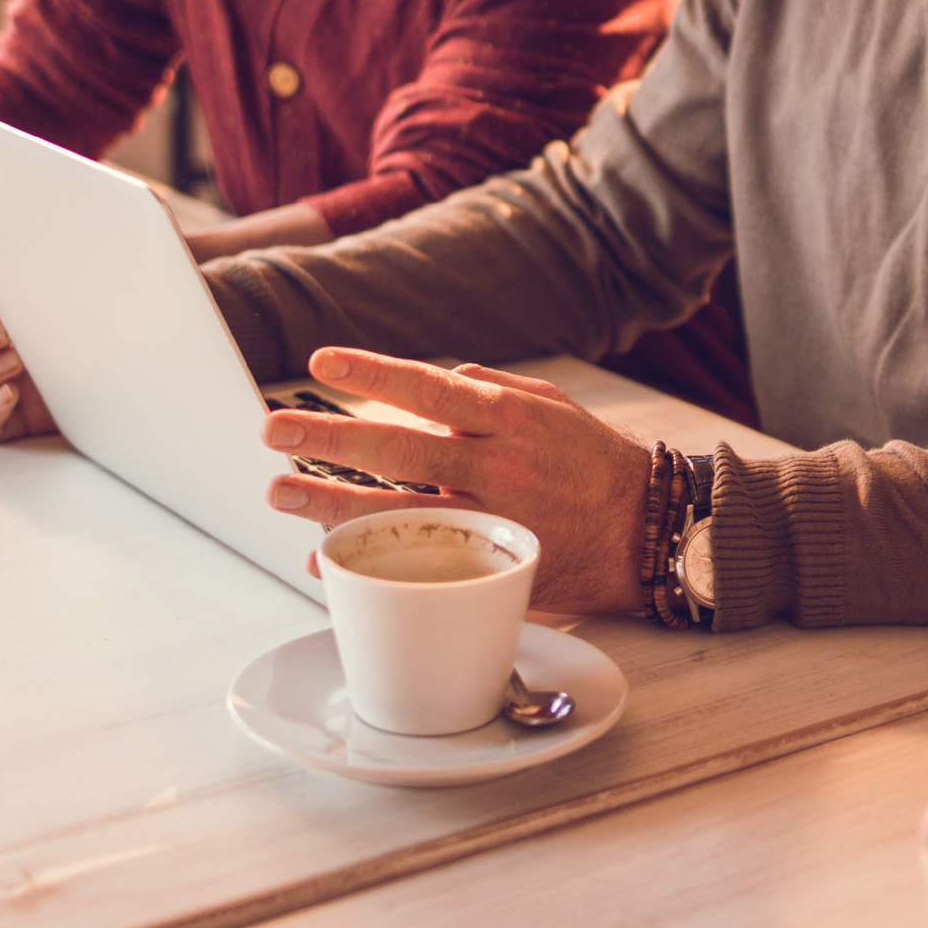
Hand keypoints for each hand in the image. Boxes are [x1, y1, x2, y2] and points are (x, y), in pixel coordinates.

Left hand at [259, 348, 654, 614]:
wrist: (652, 532)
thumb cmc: (597, 465)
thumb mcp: (553, 407)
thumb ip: (492, 389)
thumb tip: (441, 375)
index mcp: (507, 419)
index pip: (429, 387)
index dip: (373, 374)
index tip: (323, 363)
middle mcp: (495, 466)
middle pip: (399, 449)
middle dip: (330, 439)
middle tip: (275, 432)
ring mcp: (491, 519)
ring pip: (398, 509)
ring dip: (331, 502)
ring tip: (282, 491)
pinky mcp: (492, 564)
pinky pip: (421, 562)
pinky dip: (371, 561)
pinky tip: (328, 558)